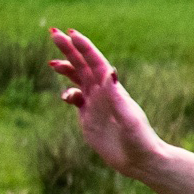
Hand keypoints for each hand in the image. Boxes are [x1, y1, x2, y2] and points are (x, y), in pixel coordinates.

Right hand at [45, 28, 165, 175]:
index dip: (83, 47)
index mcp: (113, 89)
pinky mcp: (89, 117)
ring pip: (78, 79)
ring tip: (52, 63)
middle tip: (53, 33)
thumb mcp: (128, 117)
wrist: (140, 160)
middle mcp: (104, 93)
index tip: (70, 33)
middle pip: (83, 65)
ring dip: (66, 68)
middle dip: (69, 50)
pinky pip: (76, 99)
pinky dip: (68, 93)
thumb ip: (117, 96)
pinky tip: (66, 97)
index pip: (96, 62)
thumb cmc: (139, 139)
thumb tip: (110, 71)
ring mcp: (96, 104)